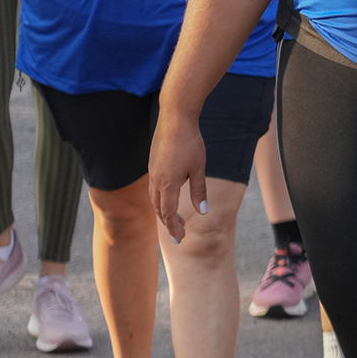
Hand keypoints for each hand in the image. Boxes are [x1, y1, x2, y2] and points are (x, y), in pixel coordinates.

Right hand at [147, 113, 207, 243]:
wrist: (175, 119)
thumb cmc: (190, 143)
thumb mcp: (198, 168)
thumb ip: (199, 191)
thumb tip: (203, 212)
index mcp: (167, 184)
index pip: (168, 213)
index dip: (174, 227)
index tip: (180, 238)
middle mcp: (156, 181)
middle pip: (159, 209)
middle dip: (169, 223)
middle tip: (180, 234)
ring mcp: (152, 172)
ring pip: (155, 199)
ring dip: (165, 211)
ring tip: (177, 220)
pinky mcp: (153, 165)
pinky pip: (154, 188)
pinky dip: (161, 199)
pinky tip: (170, 198)